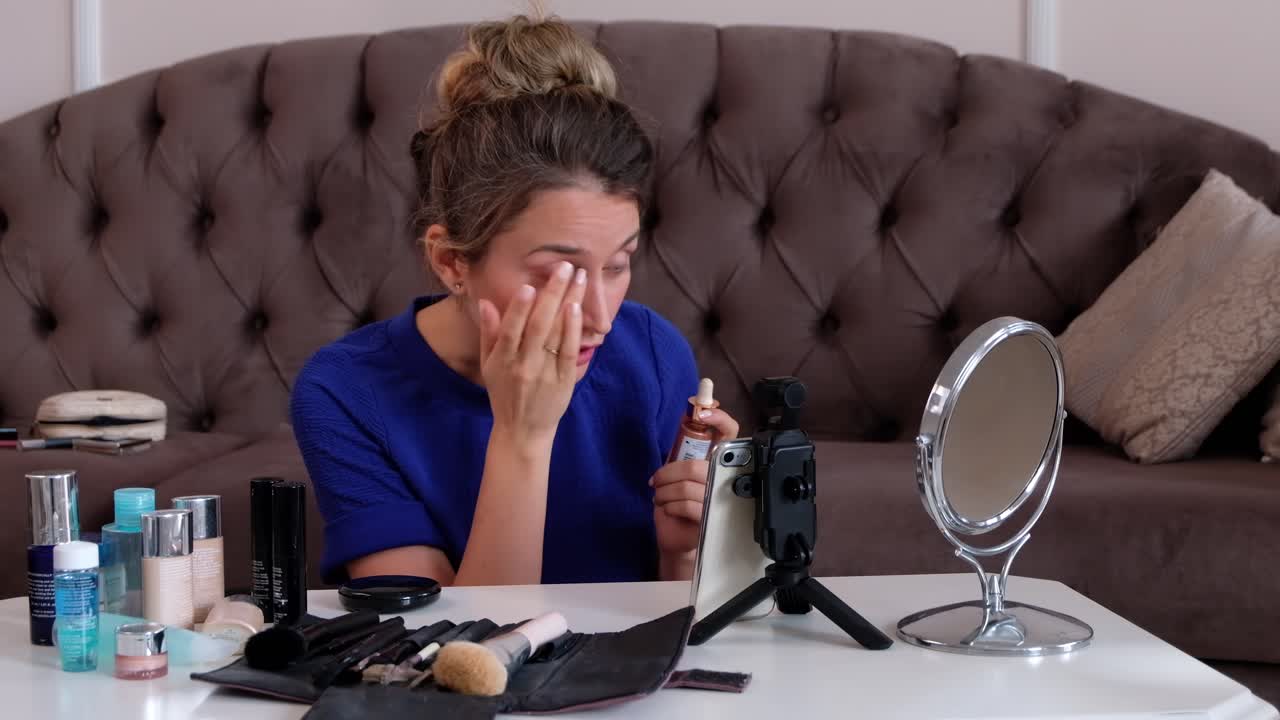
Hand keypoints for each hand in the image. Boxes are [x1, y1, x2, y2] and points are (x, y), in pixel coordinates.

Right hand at [476, 260, 586, 445]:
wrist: (522, 431)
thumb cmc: (504, 393)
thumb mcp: (489, 365)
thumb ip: (489, 334)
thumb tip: (486, 303)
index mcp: (503, 361)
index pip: (510, 330)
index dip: (519, 309)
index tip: (530, 285)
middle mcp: (524, 366)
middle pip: (539, 325)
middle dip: (553, 294)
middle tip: (565, 267)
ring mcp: (545, 373)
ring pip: (558, 334)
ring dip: (569, 303)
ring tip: (579, 279)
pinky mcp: (564, 381)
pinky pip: (570, 352)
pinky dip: (574, 330)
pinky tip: (578, 309)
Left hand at [650, 408, 739, 556]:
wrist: (677, 536)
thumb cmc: (679, 501)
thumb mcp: (679, 471)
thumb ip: (684, 448)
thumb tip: (686, 415)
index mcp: (717, 462)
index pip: (730, 433)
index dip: (720, 419)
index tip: (701, 414)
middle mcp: (723, 478)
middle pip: (695, 466)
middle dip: (668, 474)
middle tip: (657, 481)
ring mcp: (720, 500)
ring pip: (687, 487)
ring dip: (665, 492)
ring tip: (661, 497)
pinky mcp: (711, 519)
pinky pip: (686, 505)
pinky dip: (670, 505)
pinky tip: (668, 508)